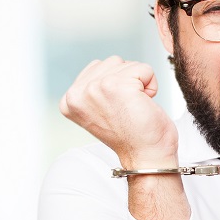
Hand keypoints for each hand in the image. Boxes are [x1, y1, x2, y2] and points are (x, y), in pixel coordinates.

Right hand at [59, 56, 175, 166]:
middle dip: (128, 82)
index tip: (116, 111)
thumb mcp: (99, 109)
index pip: (97, 68)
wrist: (146, 156)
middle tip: (127, 110)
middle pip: (113, 63)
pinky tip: (144, 105)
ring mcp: (95, 88)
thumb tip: (100, 67)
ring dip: (139, 84)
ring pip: (128, 65)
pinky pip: (145, 69)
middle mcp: (77, 93)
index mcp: (69, 100)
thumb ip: (92, 89)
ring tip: (135, 107)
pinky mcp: (117, 85)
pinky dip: (151, 85)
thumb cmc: (130, 135)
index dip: (115, 87)